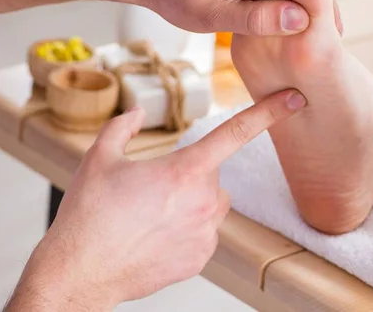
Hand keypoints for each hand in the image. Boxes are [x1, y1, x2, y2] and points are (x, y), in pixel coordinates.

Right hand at [10, 89, 305, 310]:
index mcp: (185, 169)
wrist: (79, 272)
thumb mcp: (99, 159)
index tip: (294, 100)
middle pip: (212, 174)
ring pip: (211, 203)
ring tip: (152, 215)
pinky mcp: (202, 256)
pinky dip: (189, 229)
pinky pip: (206, 232)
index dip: (268, 112)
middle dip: (191, 174)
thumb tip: (137, 112)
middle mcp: (204, 199)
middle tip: (153, 189)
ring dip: (192, 202)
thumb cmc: (89, 216)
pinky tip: (157, 236)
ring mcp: (206, 232)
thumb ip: (123, 126)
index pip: (237, 132)